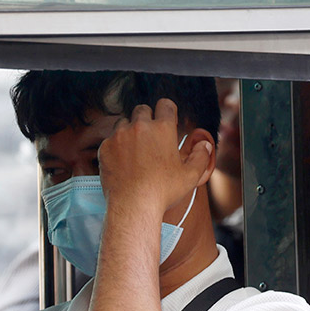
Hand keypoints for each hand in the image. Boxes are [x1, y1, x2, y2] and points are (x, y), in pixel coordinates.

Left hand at [97, 99, 211, 213]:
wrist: (133, 205)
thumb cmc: (162, 191)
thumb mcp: (191, 175)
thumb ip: (201, 156)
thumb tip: (204, 145)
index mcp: (163, 128)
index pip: (165, 104)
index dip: (167, 111)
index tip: (167, 120)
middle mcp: (139, 126)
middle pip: (142, 109)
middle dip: (147, 119)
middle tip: (150, 137)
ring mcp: (119, 136)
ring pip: (124, 122)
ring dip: (130, 131)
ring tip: (135, 149)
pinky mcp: (105, 147)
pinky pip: (110, 139)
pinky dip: (116, 146)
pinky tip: (122, 161)